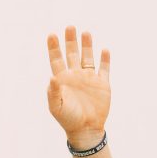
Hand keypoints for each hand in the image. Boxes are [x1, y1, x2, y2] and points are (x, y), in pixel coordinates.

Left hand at [45, 27, 111, 146]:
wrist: (86, 130)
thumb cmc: (68, 119)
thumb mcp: (57, 107)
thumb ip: (53, 92)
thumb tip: (51, 77)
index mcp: (62, 80)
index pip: (57, 59)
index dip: (54, 47)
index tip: (51, 35)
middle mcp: (75, 76)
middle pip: (72, 54)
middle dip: (71, 41)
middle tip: (70, 27)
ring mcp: (89, 79)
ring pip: (88, 57)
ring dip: (87, 45)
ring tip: (86, 32)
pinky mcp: (102, 84)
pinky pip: (104, 69)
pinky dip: (105, 59)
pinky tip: (104, 50)